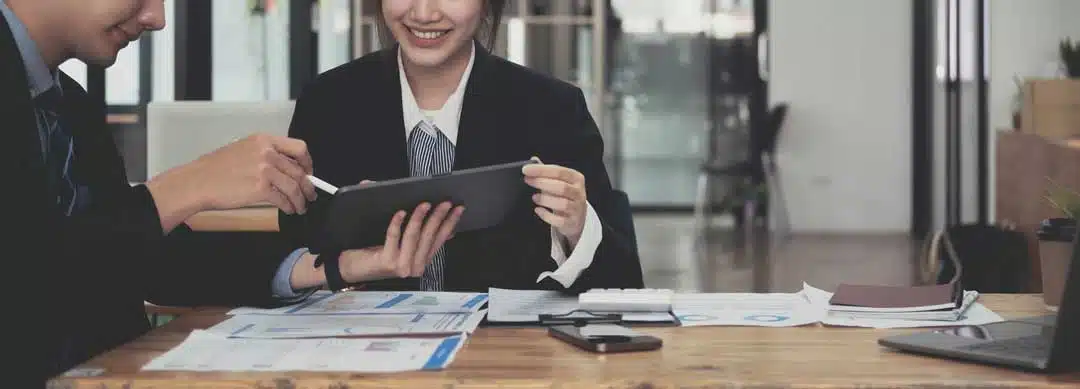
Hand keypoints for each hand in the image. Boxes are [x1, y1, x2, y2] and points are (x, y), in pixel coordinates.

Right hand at [151, 134, 316, 214]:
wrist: (199, 181)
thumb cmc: (216, 168)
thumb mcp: (244, 150)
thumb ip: (267, 155)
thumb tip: (287, 168)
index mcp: (264, 140)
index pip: (298, 147)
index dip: (308, 163)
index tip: (309, 172)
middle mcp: (267, 152)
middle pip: (299, 170)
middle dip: (307, 186)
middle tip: (310, 194)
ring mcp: (265, 170)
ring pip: (294, 186)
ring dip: (301, 200)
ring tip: (301, 207)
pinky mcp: (261, 188)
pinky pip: (283, 199)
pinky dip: (289, 206)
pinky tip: (288, 209)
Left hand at [339, 201, 464, 282]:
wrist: (352, 268)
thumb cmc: (375, 254)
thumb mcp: (401, 244)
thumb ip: (418, 233)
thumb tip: (434, 215)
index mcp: (421, 260)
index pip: (441, 240)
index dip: (450, 223)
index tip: (458, 209)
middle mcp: (414, 266)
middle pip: (429, 236)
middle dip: (439, 217)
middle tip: (445, 203)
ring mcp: (402, 266)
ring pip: (414, 236)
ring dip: (420, 217)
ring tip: (424, 204)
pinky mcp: (388, 262)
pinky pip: (394, 237)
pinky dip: (398, 223)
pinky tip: (400, 212)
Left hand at [522, 157, 586, 245]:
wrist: (577, 219)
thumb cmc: (566, 196)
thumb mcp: (560, 181)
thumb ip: (548, 172)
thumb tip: (533, 160)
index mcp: (576, 179)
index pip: (559, 171)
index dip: (542, 170)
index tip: (526, 169)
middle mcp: (579, 193)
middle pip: (561, 187)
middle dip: (542, 183)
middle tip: (528, 181)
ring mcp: (577, 209)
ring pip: (562, 204)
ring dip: (545, 199)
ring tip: (534, 197)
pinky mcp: (571, 222)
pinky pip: (559, 220)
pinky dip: (546, 215)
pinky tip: (538, 210)